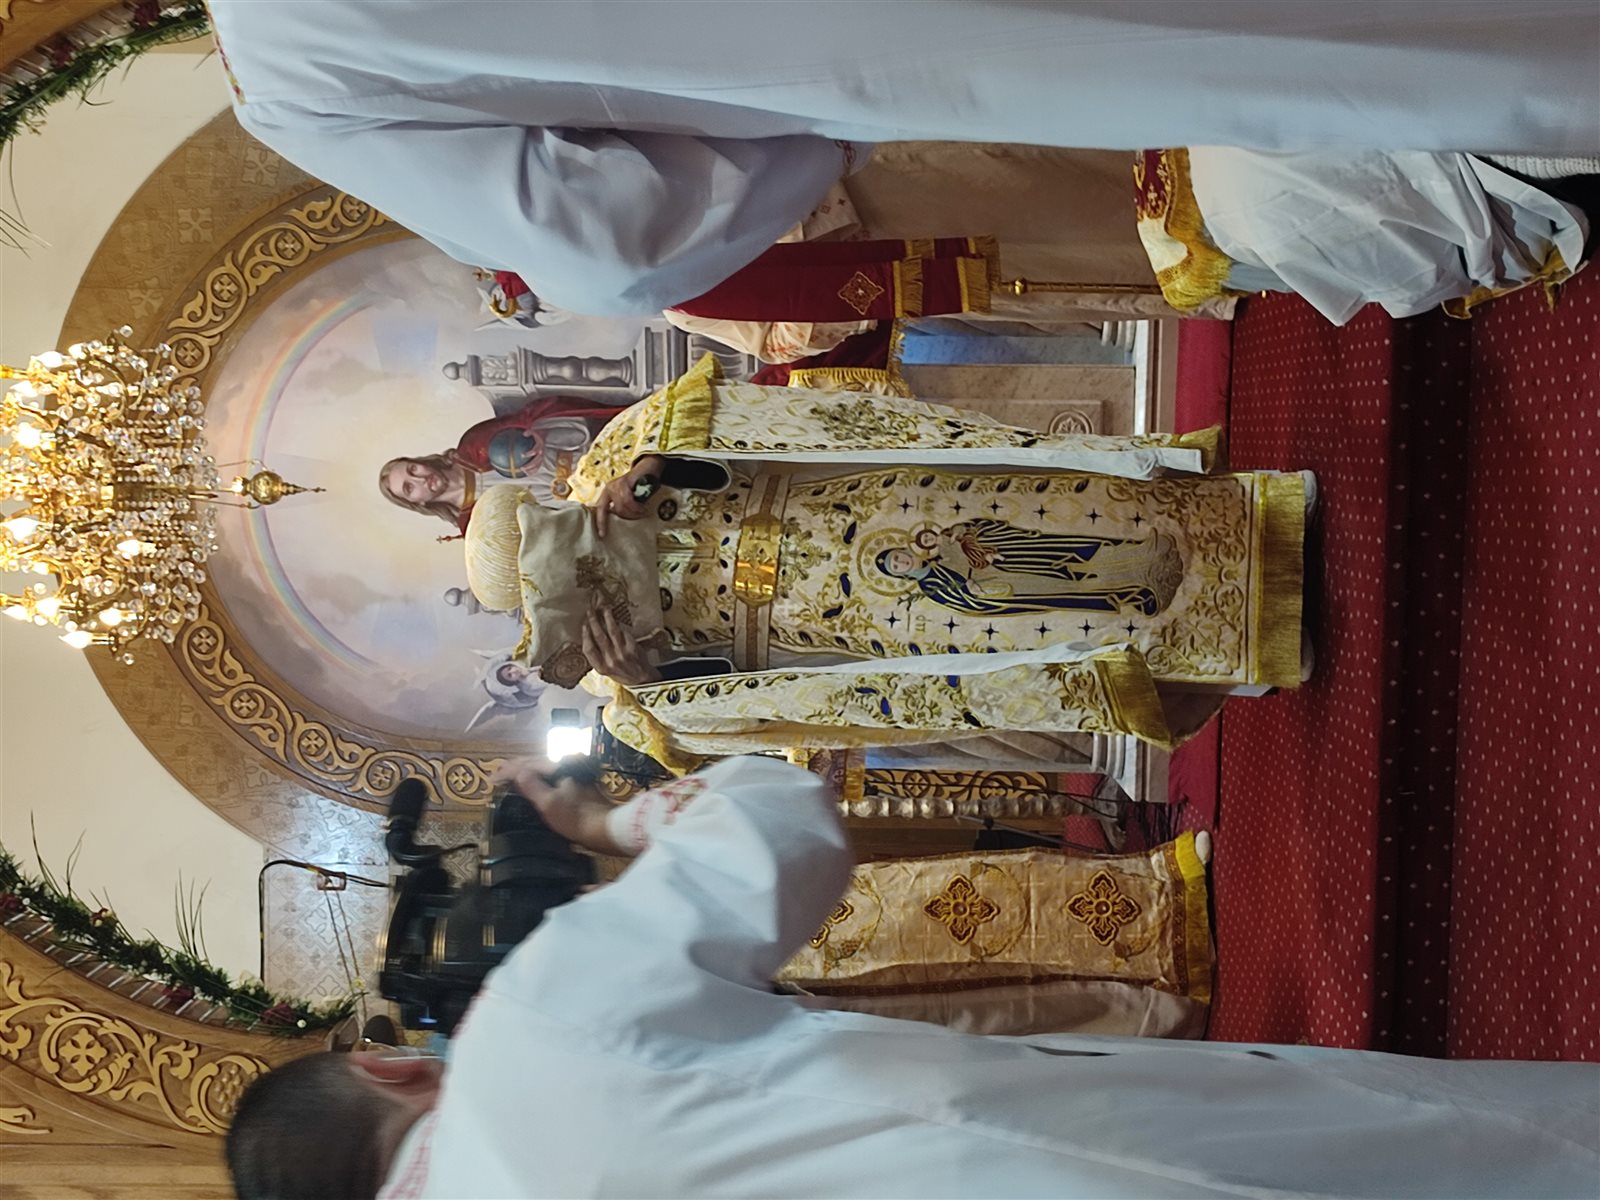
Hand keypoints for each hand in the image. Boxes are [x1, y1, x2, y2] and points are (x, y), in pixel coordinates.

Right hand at [491, 755, 620, 853]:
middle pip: (535, 763)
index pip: (527, 764)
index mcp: (561, 765)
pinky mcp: (578, 784)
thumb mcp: (549, 804)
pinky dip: (538, 780)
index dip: (508, 772)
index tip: (491, 779)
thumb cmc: (577, 818)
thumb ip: (532, 786)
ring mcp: (575, 773)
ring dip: (526, 773)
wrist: (607, 828)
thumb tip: (518, 773)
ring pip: (543, 769)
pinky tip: (532, 785)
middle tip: (497, 776)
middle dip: (515, 769)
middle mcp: (569, 763)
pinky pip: (551, 777)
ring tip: (510, 778)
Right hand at [582, 606, 660, 685]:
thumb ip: (598, 657)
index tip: (584, 625)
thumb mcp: (605, 671)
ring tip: (604, 609)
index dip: (585, 635)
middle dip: (594, 622)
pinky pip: (624, 634)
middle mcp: (610, 660)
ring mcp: (622, 654)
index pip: (588, 649)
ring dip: (607, 618)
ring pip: (612, 632)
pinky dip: (620, 626)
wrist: (641, 679)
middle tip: (590, 611)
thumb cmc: (622, 673)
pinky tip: (617, 620)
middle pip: (599, 637)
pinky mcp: (632, 648)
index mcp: (601, 667)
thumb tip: (590, 636)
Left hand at [589, 455, 663, 537]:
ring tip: (643, 510)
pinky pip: (628, 500)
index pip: (600, 510)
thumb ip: (622, 506)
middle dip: (630, 516)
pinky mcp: (624, 482)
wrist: (648, 467)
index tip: (602, 535)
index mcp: (607, 493)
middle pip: (616, 511)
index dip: (601, 523)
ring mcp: (616, 484)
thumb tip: (620, 520)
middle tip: (640, 514)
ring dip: (635, 511)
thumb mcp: (628, 496)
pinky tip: (643, 506)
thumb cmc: (640, 484)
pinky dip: (637, 506)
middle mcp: (609, 488)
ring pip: (622, 507)